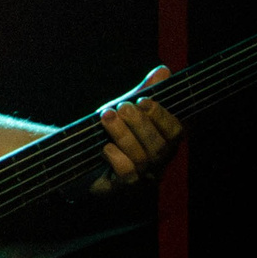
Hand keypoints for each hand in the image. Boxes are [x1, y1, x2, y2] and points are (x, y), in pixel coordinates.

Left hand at [92, 65, 181, 189]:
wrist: (80, 157)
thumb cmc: (111, 132)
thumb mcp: (127, 109)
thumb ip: (145, 92)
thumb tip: (163, 71)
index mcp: (165, 141)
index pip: (176, 131)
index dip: (163, 116)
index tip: (144, 100)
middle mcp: (159, 161)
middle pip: (159, 145)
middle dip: (140, 123)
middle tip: (121, 106)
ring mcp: (142, 176)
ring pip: (142, 158)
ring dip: (123, 134)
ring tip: (107, 117)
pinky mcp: (123, 186)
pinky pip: (127, 174)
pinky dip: (116, 157)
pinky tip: (104, 146)